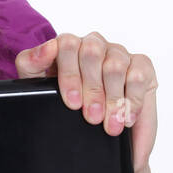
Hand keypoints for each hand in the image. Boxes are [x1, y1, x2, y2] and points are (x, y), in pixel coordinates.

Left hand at [15, 32, 158, 172]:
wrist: (82, 127)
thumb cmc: (58, 102)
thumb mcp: (36, 86)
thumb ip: (31, 63)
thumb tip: (47, 46)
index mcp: (68, 46)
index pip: (68, 46)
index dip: (70, 75)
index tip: (71, 104)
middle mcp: (94, 45)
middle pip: (93, 53)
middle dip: (92, 90)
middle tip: (92, 118)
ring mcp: (118, 53)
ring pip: (116, 65)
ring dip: (113, 99)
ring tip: (110, 125)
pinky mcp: (141, 65)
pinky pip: (139, 74)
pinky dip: (133, 99)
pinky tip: (127, 117)